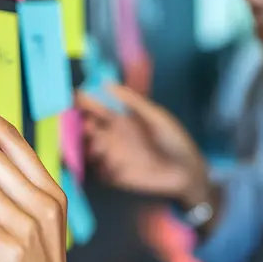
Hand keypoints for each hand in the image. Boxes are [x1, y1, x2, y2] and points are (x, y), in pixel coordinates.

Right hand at [77, 84, 210, 208]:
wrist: (186, 172)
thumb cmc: (174, 140)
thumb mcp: (157, 117)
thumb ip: (134, 102)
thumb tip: (108, 84)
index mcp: (121, 119)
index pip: (96, 108)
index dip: (84, 102)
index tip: (76, 98)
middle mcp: (113, 137)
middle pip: (86, 129)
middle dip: (81, 126)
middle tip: (89, 127)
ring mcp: (113, 157)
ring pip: (89, 151)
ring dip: (90, 148)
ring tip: (100, 147)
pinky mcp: (116, 177)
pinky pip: (100, 172)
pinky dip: (102, 169)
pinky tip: (114, 166)